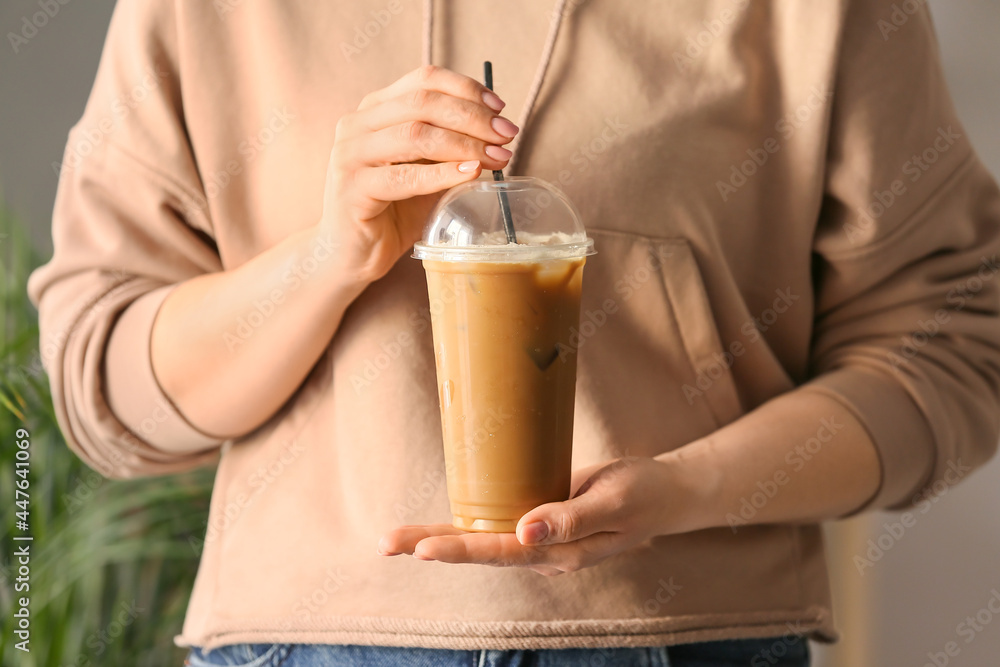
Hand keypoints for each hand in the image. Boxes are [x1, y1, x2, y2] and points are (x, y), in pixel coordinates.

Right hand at [318, 65, 518, 283]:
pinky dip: (442, 173)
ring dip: (464, 144)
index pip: (423, 79)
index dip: (465, 89)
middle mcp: (357, 124)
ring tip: (496, 157)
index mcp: (375, 109)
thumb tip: (497, 132)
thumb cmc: (393, 211)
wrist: (353, 254)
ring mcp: (350, 154)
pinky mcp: (351, 188)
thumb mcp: (426, 170)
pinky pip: (404, 176)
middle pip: (422, 102)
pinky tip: (470, 173)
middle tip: (507, 135)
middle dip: (472, 116)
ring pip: (415, 134)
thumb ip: (449, 148)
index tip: (499, 108)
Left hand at [378, 456, 704, 575]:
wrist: (666, 493)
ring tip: (395, 539)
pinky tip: (438, 520)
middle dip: (431, 544)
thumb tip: (525, 532)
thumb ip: (571, 519)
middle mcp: (541, 549)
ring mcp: (538, 534)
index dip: (460, 547)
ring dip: (438, 536)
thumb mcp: (613, 503)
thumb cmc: (644, 494)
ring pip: (481, 537)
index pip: (499, 552)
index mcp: (559, 552)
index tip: (422, 548)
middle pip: (478, 549)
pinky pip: (496, 520)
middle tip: (384, 543)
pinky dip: (464, 520)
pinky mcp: (538, 514)